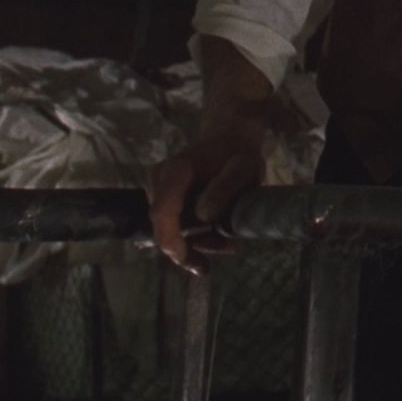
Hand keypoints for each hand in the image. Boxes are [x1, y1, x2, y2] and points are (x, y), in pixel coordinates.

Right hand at [144, 123, 265, 273]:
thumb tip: (204, 217)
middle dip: (192, 247)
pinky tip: (218, 239)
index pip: (162, 212)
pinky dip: (195, 235)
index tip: (188, 260)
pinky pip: (174, 224)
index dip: (171, 240)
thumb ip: (225, 189)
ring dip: (198, 242)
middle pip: (165, 226)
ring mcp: (158, 190)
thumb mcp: (243, 168)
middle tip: (228, 249)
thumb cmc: (238, 153)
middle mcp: (158, 181)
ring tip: (229, 243)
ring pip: (171, 229)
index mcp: (176, 172)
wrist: (229, 139)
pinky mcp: (163, 199)